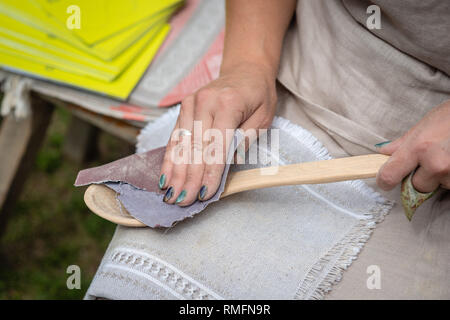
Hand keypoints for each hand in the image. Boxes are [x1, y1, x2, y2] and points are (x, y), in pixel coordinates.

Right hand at [158, 62, 276, 205]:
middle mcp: (206, 102)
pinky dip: (170, 158)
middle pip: (195, 147)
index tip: (204, 194)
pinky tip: (165, 176)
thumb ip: (245, 142)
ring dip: (175, 172)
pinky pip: (175, 136)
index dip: (210, 173)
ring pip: (181, 144)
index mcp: (229, 104)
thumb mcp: (263, 119)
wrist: (245, 68)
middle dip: (188, 178)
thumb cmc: (258, 96)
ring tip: (170, 195)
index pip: (217, 146)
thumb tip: (226, 166)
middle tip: (182, 201)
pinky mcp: (184, 106)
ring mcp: (191, 103)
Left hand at [376, 100, 449, 191]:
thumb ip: (402, 143)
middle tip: (430, 159)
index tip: (385, 181)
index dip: (384, 180)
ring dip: (440, 176)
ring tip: (448, 156)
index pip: (389, 176)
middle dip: (421, 176)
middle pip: (417, 186)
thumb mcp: (424, 125)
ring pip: (438, 186)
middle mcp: (436, 163)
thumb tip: (383, 152)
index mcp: (418, 148)